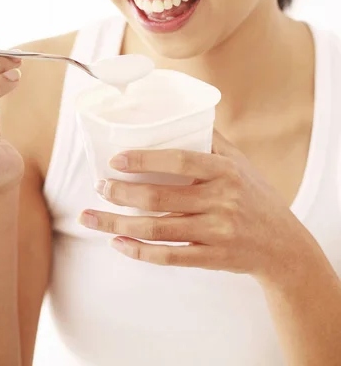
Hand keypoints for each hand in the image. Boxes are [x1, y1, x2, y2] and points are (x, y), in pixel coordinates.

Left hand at [79, 130, 310, 284]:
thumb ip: (211, 140)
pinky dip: (139, 252)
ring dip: (118, 225)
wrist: (283, 245)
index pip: (179, 161)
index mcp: (225, 171)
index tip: (115, 160)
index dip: (144, 159)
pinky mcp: (212, 259)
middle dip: (122, 192)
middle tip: (99, 187)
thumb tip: (181, 113)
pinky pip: (169, 257)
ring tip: (91, 217)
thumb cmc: (256, 196)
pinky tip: (118, 244)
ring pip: (157, 229)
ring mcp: (216, 233)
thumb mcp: (240, 162)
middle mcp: (221, 201)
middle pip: (160, 197)